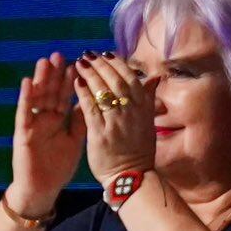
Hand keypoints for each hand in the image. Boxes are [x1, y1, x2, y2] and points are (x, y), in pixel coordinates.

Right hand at [9, 53, 86, 214]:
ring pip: (38, 98)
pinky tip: (28, 82)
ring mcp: (33, 124)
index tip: (79, 62)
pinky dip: (26, 98)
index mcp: (58, 119)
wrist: (42, 189)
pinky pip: (25, 113)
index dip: (72, 79)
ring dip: (41, 80)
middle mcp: (44, 118)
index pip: (66, 95)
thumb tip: (93, 100)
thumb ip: (80, 120)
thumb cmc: (58, 167)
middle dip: (56, 74)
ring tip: (45, 61)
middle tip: (61, 54)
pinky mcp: (23, 133)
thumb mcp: (75, 140)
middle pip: (51, 92)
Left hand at [74, 53, 155, 187]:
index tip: (107, 54)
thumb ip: (148, 98)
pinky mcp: (101, 133)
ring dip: (91, 74)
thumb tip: (154, 78)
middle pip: (116, 81)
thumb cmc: (138, 150)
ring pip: (104, 91)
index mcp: (144, 108)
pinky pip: (90, 108)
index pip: (131, 79)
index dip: (118, 64)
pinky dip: (84, 93)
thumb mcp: (148, 122)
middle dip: (102, 64)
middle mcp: (132, 112)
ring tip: (80, 63)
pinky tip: (76, 82)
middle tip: (89, 54)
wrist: (131, 177)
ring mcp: (117, 122)